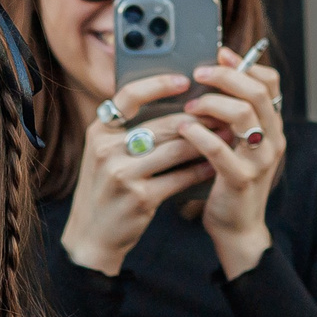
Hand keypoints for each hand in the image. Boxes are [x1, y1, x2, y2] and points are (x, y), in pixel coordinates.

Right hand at [57, 72, 213, 275]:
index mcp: (99, 132)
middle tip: (222, 111)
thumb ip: (128, 131)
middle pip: (162, 124)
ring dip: (205, 141)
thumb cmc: (106, 190)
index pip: (129, 96)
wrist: (91, 237)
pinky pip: (179, 177)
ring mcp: (123, 174)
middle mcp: (108, 149)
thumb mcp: (104, 155)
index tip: (185, 80)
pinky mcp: (140, 198)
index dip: (158, 84)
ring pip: (175, 149)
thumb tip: (174, 107)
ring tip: (225, 135)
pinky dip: (199, 170)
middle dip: (197, 118)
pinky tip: (214, 165)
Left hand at [176, 48, 286, 279]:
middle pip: (256, 92)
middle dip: (225, 76)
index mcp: (272, 127)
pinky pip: (219, 149)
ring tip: (189, 105)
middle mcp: (272, 139)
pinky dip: (198, 134)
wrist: (237, 228)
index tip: (219, 54)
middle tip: (198, 73)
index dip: (245, 64)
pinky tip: (183, 128)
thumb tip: (210, 79)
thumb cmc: (229, 181)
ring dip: (211, 102)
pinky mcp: (240, 179)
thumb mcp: (238, 144)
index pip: (270, 82)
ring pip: (241, 115)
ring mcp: (259, 160)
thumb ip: (232, 116)